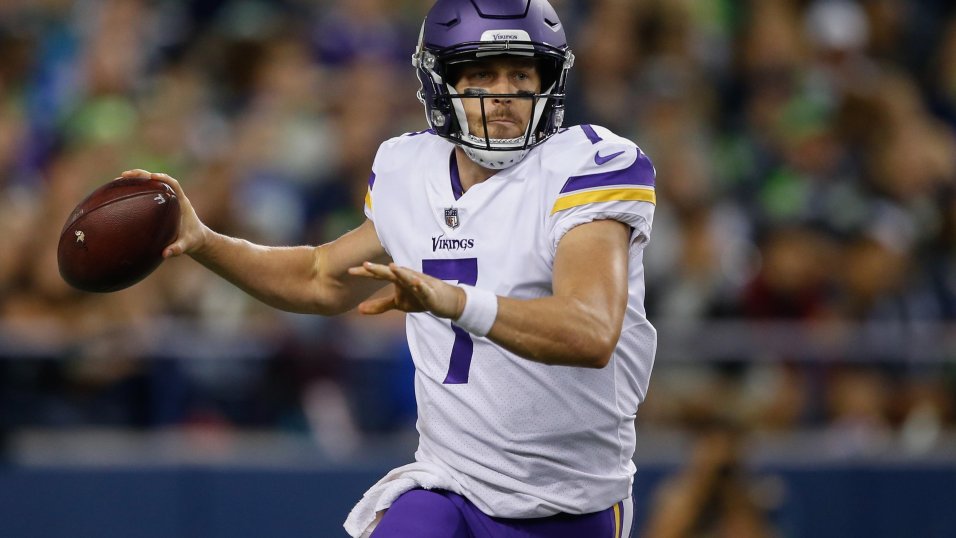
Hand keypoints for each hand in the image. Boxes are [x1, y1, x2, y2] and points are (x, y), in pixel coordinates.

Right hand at [120, 169, 208, 257]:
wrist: (197, 239)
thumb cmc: (193, 240)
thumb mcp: (187, 245)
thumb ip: (178, 249)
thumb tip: (165, 254)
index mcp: (182, 203)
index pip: (174, 184)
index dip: (163, 179)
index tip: (152, 177)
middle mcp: (173, 197)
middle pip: (158, 180)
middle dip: (142, 175)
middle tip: (125, 175)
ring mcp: (166, 200)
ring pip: (150, 184)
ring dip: (136, 180)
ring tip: (118, 180)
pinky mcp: (160, 204)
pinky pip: (147, 193)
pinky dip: (135, 190)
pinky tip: (120, 192)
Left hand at [348, 262, 464, 318]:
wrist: (446, 301)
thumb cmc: (421, 298)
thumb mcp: (399, 303)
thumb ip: (380, 305)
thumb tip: (359, 309)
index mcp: (398, 279)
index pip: (379, 275)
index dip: (365, 273)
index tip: (349, 270)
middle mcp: (407, 277)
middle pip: (391, 273)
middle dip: (379, 269)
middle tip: (364, 264)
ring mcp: (419, 283)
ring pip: (408, 277)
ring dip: (400, 272)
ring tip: (391, 267)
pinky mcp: (430, 292)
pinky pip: (424, 288)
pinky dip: (420, 284)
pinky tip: (415, 282)